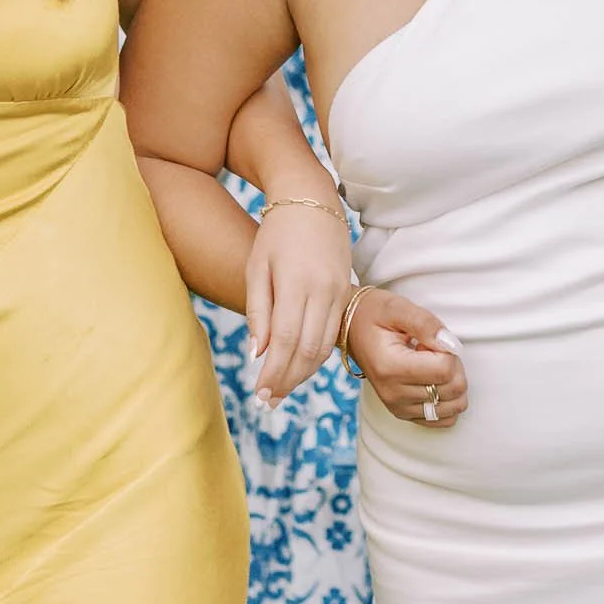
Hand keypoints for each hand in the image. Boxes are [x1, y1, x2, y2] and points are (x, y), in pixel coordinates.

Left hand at [247, 201, 353, 405]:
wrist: (313, 201)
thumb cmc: (276, 234)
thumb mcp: (257, 268)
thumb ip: (259, 312)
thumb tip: (257, 354)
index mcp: (296, 283)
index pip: (287, 341)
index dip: (275, 373)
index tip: (260, 394)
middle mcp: (323, 291)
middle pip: (309, 350)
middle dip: (289, 380)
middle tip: (269, 401)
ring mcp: (339, 291)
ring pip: (325, 346)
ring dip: (304, 373)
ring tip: (282, 390)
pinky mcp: (347, 292)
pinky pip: (334, 333)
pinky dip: (317, 355)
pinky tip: (301, 366)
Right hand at [346, 290, 468, 427]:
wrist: (352, 329)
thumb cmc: (374, 315)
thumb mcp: (398, 308)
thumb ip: (426, 323)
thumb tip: (451, 345)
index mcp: (390, 367)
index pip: (445, 369)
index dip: (449, 350)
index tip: (431, 340)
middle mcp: (392, 393)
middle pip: (452, 389)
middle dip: (454, 365)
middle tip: (433, 349)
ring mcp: (397, 407)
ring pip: (452, 407)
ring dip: (452, 383)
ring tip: (431, 365)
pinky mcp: (402, 413)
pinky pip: (441, 419)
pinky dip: (447, 401)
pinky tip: (433, 382)